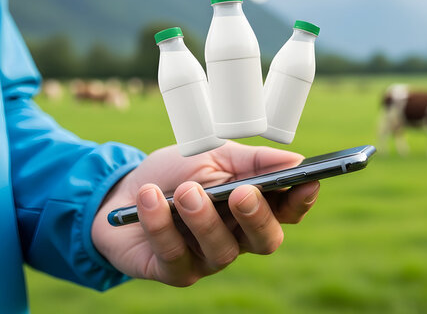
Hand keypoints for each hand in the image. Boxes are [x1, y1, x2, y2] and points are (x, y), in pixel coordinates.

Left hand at [91, 141, 319, 286]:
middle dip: (257, 217)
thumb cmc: (173, 174)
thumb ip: (251, 160)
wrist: (118, 193)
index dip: (301, 201)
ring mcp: (206, 258)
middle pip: (265, 240)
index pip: (287, 211)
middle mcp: (236, 237)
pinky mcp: (174, 271)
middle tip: (242, 193)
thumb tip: (295, 159)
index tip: (308, 182)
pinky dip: (161, 225)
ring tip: (186, 191)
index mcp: (251, 207)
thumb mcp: (212, 155)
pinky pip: (175, 256)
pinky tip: (150, 199)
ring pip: (222, 251)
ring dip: (203, 219)